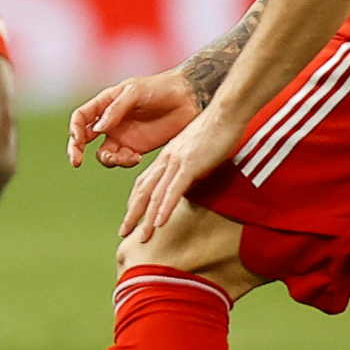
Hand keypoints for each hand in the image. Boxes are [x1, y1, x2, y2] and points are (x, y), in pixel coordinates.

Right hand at [67, 70, 201, 170]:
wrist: (189, 98)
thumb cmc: (162, 88)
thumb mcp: (136, 91)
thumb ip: (116, 109)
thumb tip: (97, 129)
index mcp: (106, 103)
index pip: (81, 117)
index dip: (74, 129)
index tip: (78, 140)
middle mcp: (110, 121)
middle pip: (83, 138)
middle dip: (76, 150)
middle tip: (76, 162)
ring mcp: (122, 136)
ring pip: (103, 154)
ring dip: (109, 159)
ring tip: (128, 157)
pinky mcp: (136, 148)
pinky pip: (121, 160)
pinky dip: (124, 162)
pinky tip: (137, 157)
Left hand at [119, 105, 246, 244]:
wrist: (226, 112)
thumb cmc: (217, 129)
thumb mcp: (196, 150)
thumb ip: (188, 165)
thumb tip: (187, 181)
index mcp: (167, 156)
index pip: (145, 181)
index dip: (135, 200)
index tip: (130, 216)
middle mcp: (167, 159)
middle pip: (143, 190)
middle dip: (133, 214)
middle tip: (123, 233)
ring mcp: (177, 162)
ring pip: (156, 194)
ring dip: (148, 218)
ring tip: (142, 237)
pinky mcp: (190, 164)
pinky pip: (174, 190)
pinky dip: (165, 208)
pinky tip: (159, 222)